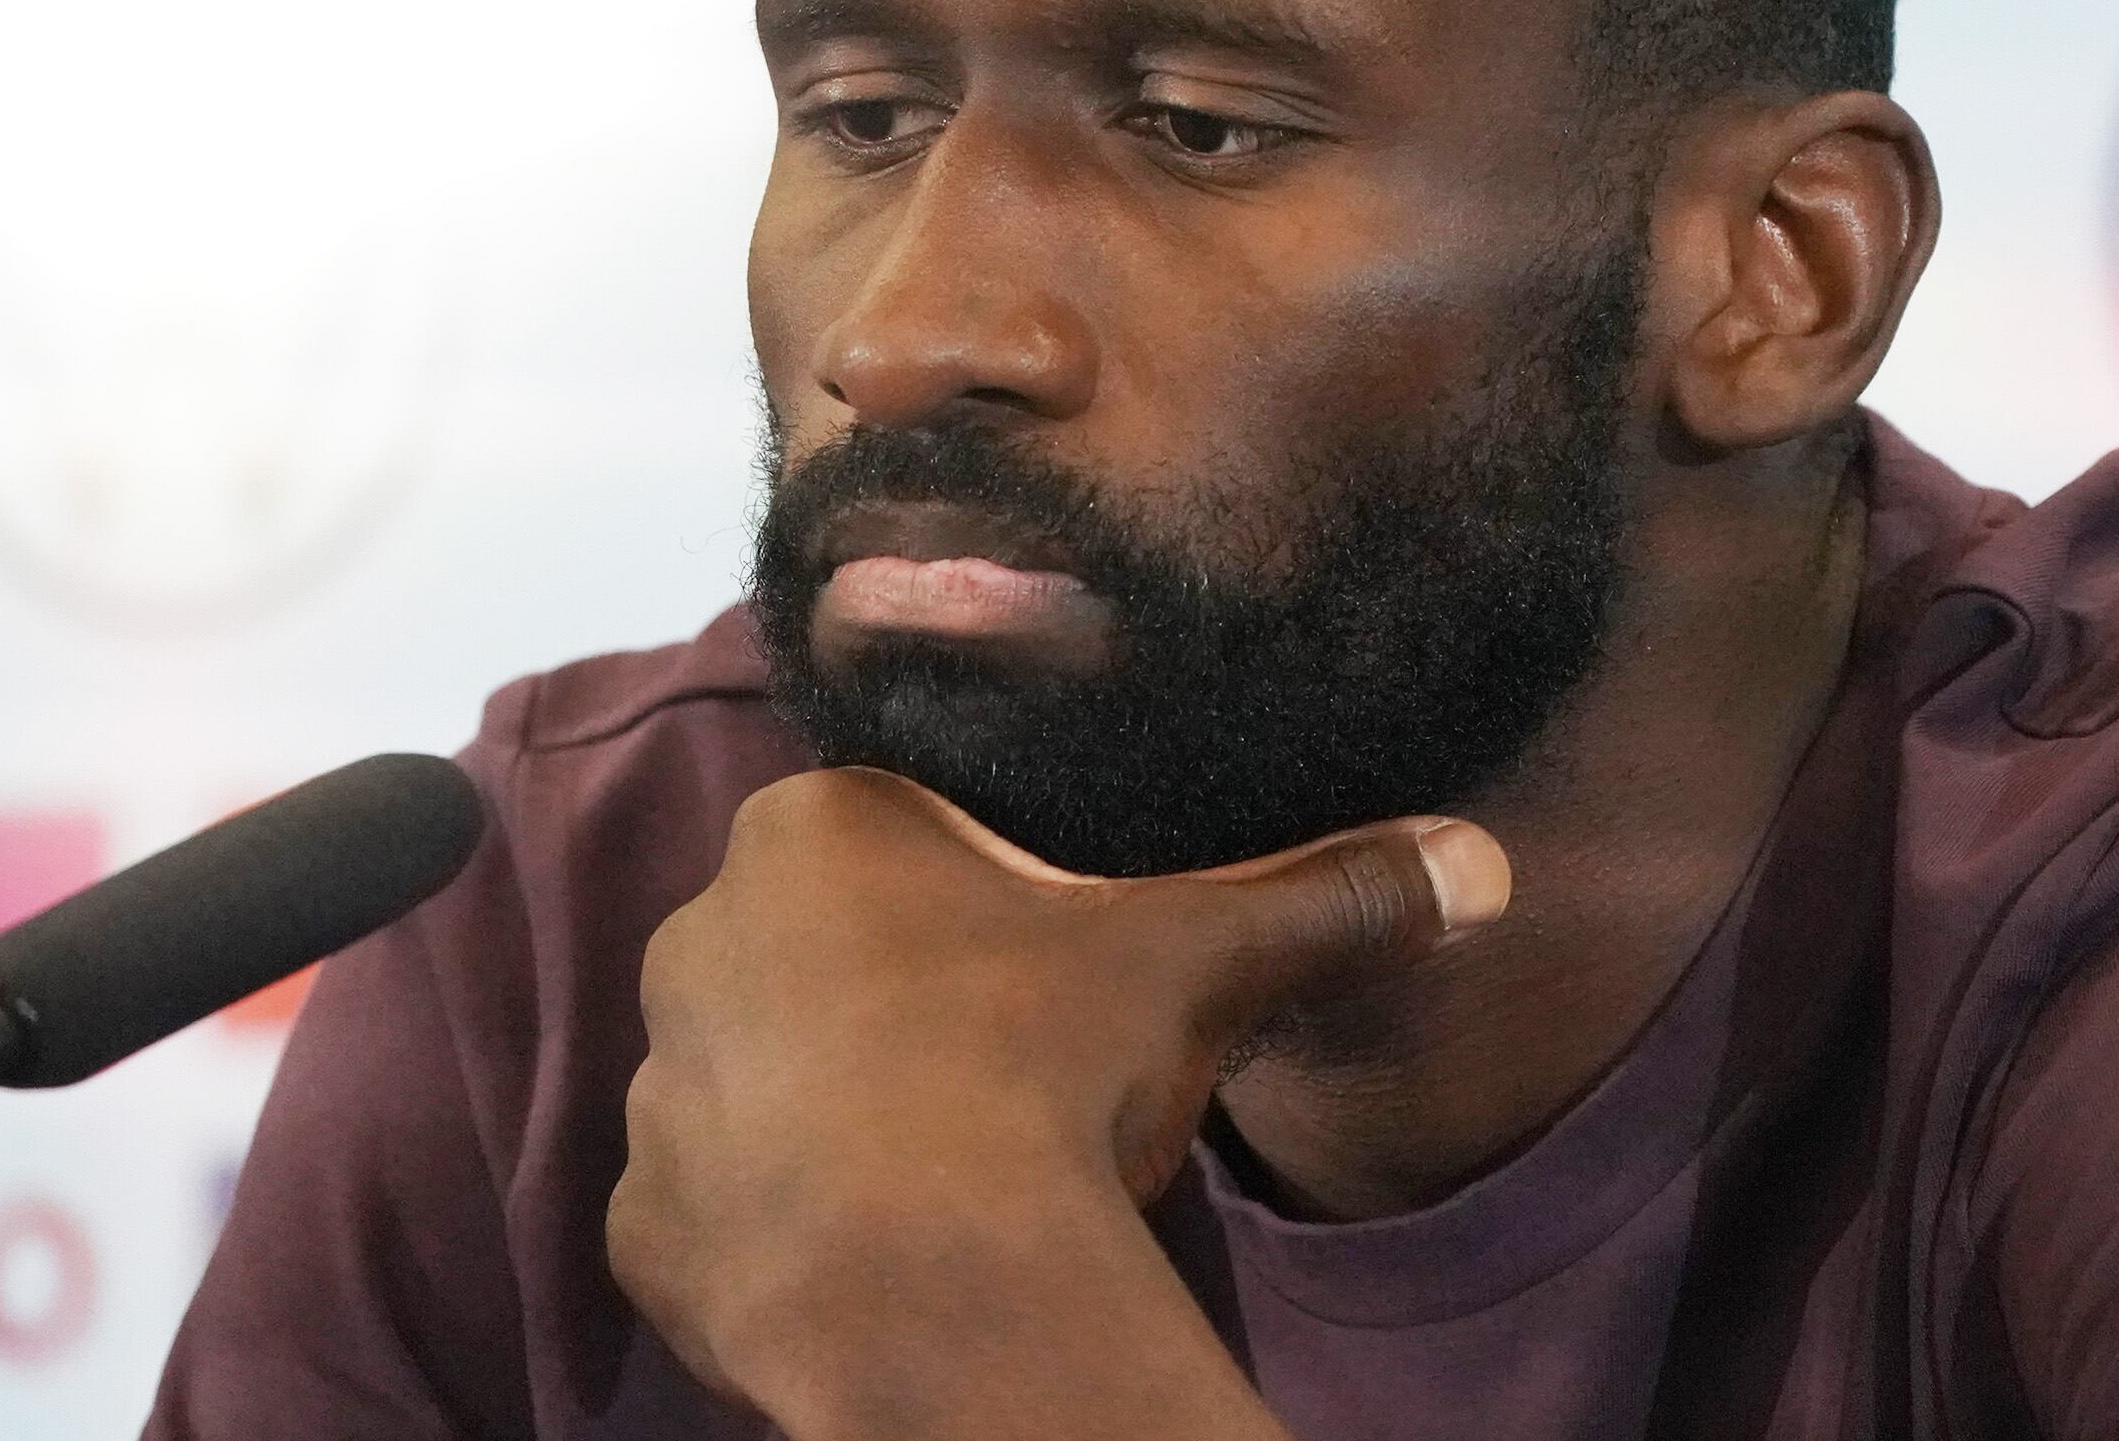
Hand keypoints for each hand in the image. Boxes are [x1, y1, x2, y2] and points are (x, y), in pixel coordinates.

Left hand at [608, 767, 1510, 1429]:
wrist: (941, 1287)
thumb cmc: (1050, 1076)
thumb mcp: (1207, 959)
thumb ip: (1328, 896)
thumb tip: (1475, 861)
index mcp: (816, 832)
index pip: (907, 840)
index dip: (994, 906)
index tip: (1059, 977)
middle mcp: (700, 937)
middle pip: (826, 957)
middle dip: (911, 1009)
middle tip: (1020, 1078)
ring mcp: (659, 1089)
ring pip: (767, 1085)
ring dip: (843, 1120)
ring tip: (955, 1178)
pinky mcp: (643, 1225)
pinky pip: (718, 1212)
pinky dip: (789, 1233)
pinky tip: (882, 1252)